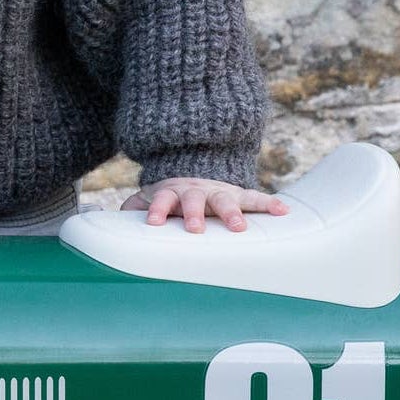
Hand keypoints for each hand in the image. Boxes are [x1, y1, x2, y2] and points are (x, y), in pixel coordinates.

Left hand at [125, 177, 290, 234]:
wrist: (197, 170)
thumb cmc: (172, 196)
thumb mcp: (152, 197)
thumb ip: (135, 206)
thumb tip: (115, 219)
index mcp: (172, 193)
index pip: (162, 200)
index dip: (158, 210)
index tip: (154, 223)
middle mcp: (196, 191)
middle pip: (195, 200)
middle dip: (195, 213)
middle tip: (195, 229)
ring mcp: (219, 192)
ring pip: (226, 200)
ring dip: (233, 213)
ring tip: (239, 228)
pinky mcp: (239, 195)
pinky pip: (257, 198)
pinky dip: (270, 204)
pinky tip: (284, 211)